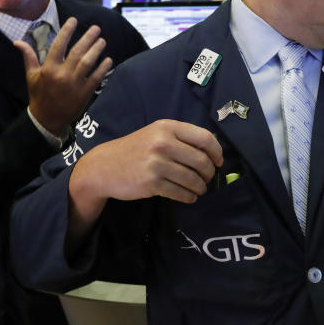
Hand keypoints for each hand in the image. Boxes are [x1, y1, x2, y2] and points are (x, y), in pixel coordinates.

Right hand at [13, 17, 112, 136]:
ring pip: (88, 62)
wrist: (47, 119)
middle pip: (78, 51)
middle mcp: (62, 74)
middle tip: (96, 28)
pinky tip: (108, 59)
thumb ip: (28, 57)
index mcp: (49, 68)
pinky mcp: (85, 93)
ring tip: (102, 40)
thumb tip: (18, 42)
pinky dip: (103, 68)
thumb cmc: (38, 95)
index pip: (59, 45)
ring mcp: (75, 84)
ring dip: (97, 50)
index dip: (67, 31)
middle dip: (88, 38)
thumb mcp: (31, 76)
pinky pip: (96, 77)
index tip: (74, 20)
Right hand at [67, 120, 222, 236]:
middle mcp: (163, 143)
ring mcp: (157, 164)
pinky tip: (189, 196)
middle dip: (209, 173)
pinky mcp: (151, 183)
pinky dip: (189, 197)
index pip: (205, 138)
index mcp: (167, 127)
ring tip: (199, 189)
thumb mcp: (155, 134)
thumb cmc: (134, 150)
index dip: (217, 152)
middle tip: (208, 178)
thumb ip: (180, 138)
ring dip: (200, 187)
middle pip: (202, 161)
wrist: (104, 166)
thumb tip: (211, 152)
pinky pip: (180, 193)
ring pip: (193, 179)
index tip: (218, 162)